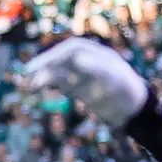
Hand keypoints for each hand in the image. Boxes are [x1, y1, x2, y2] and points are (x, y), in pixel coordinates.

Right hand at [20, 37, 149, 125]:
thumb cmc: (126, 93)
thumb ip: (95, 68)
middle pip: (60, 59)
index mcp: (96, 53)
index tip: (41, 66)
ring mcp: (82, 75)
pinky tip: (36, 89)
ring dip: (42, 76)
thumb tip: (77, 59)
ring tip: (27, 85)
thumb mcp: (113, 80)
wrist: (134, 111)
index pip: (70, 50)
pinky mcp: (79, 88)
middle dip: (44, 65)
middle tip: (27, 74)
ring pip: (57, 71)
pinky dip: (48, 84)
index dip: (54, 56)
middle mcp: (87, 61)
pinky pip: (59, 83)